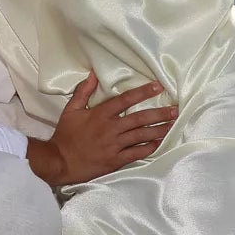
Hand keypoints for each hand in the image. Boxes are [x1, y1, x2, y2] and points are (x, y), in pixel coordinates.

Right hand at [28, 76, 176, 187]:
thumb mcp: (71, 110)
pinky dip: (148, 148)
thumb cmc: (65, 135)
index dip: (142, 92)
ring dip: (158, 130)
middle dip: (159, 114)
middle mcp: (110, 129)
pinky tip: (158, 143)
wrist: (60, 161)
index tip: (157, 87)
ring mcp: (114, 145)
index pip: (125, 100)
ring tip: (172, 125)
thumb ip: (83, 91)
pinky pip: (136, 153)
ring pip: (141, 136)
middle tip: (175, 110)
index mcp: (100, 114)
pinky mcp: (115, 160)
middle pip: (139, 119)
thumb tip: (92, 74)